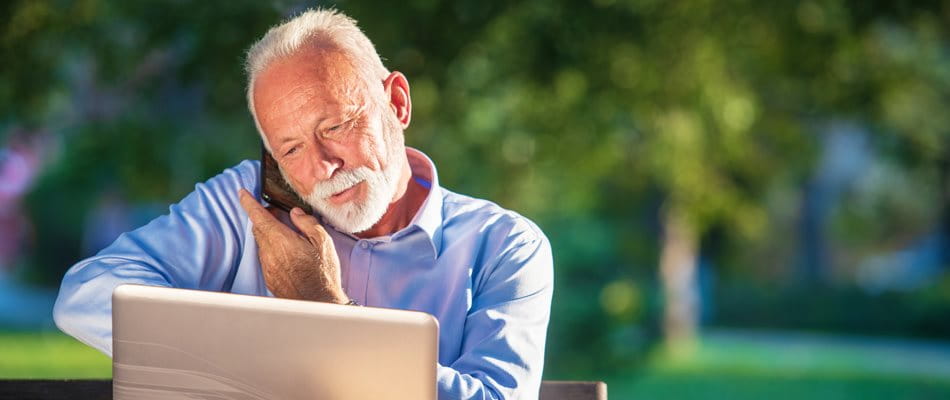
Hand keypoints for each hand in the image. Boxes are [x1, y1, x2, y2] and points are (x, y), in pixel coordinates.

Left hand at [238, 189, 347, 303]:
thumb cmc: (323, 273)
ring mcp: (267, 266)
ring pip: (262, 242)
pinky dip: (272, 248)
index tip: (242, 193)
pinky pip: (266, 256)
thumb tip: (295, 213)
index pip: (258, 216)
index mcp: (281, 240)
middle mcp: (269, 252)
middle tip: (277, 212)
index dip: (248, 203)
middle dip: (264, 217)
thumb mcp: (323, 242)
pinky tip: (288, 253)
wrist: (318, 302)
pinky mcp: (269, 276)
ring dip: (269, 234)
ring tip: (287, 234)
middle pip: (259, 228)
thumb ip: (307, 223)